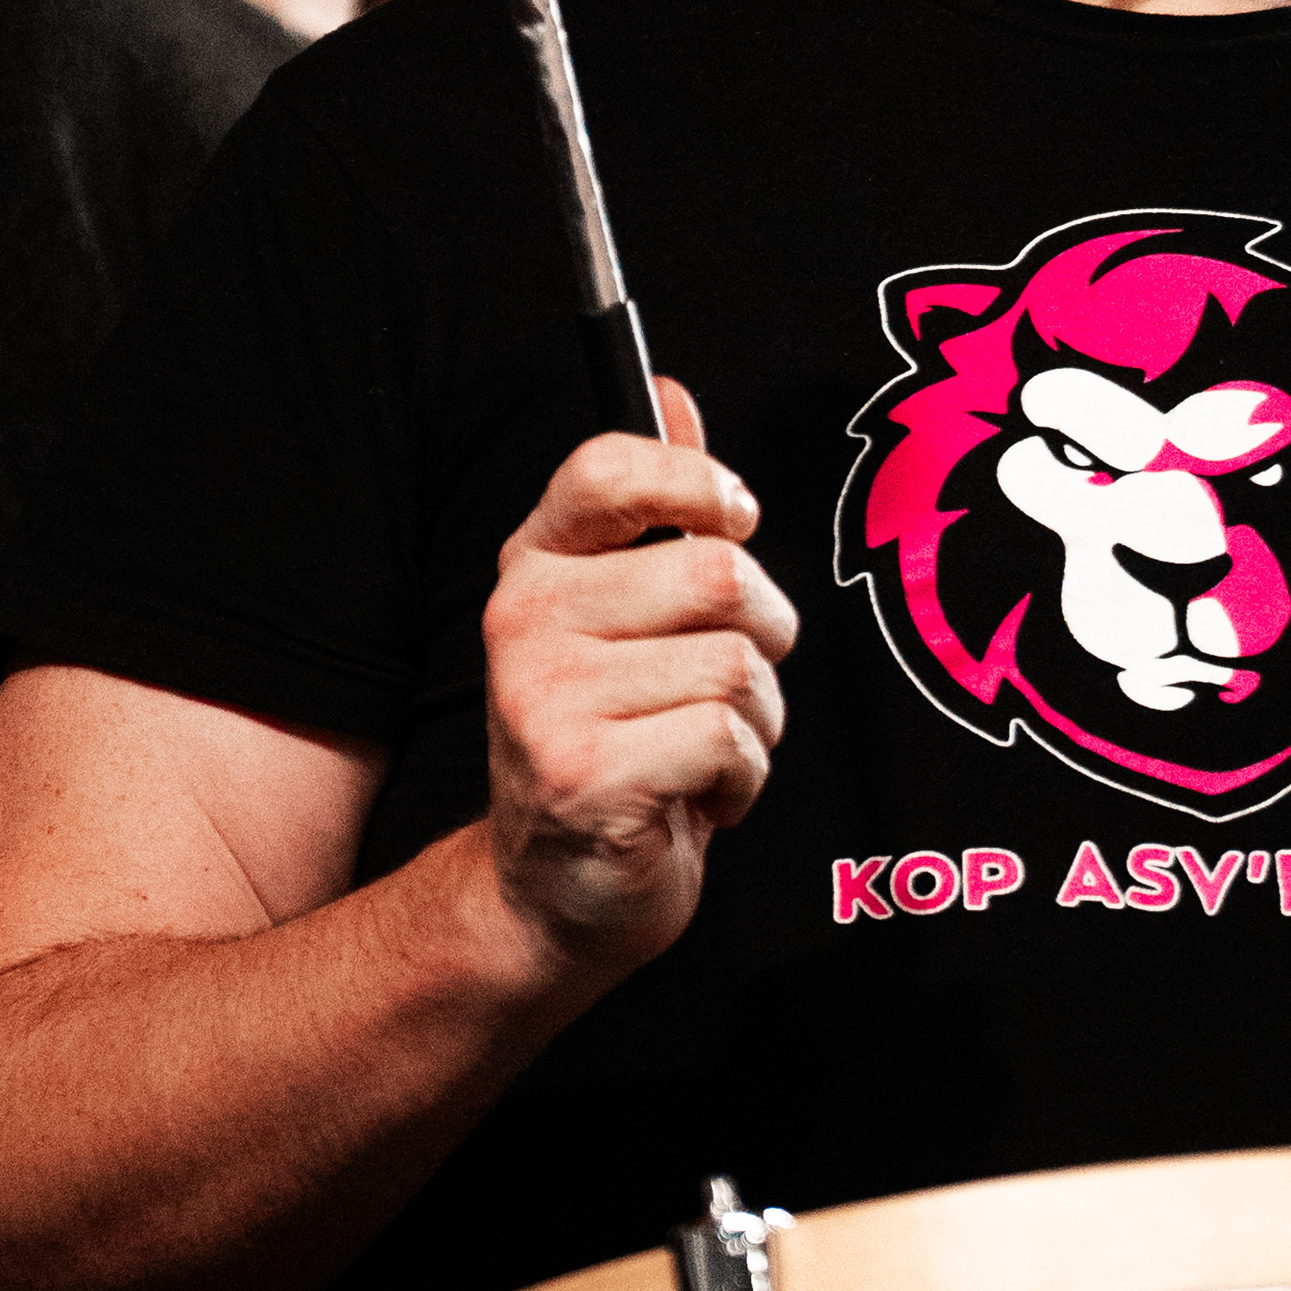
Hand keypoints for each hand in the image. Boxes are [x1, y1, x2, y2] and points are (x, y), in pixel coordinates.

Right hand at [481, 380, 797, 982]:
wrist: (551, 895)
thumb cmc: (610, 740)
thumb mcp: (623, 616)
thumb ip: (654, 509)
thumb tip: (673, 395)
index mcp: (535, 565)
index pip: (608, 468)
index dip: (696, 479)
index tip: (738, 518)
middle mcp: (525, 620)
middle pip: (718, 573)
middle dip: (765, 635)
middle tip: (732, 683)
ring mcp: (546, 699)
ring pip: (737, 665)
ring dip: (757, 721)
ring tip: (706, 749)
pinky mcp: (584, 775)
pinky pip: (729, 740)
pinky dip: (744, 778)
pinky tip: (696, 796)